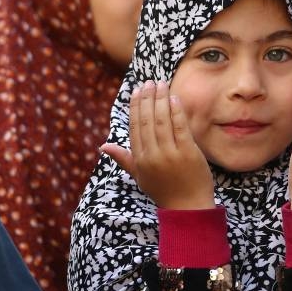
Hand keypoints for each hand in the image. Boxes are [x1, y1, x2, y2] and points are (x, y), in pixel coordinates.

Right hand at [100, 80, 214, 209]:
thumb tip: (103, 146)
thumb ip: (123, 158)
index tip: (136, 91)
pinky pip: (180, 127)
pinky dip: (176, 111)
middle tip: (149, 82)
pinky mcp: (188, 153)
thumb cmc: (164, 191)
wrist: (188, 208)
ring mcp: (170, 154)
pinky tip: (174, 98)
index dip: (135, 107)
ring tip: (161, 84)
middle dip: (147, 98)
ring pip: (162, 121)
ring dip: (161, 99)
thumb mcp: (139, 176)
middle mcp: (152, 156)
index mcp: (139, 160)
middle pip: (147, 121)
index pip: (134, 128)